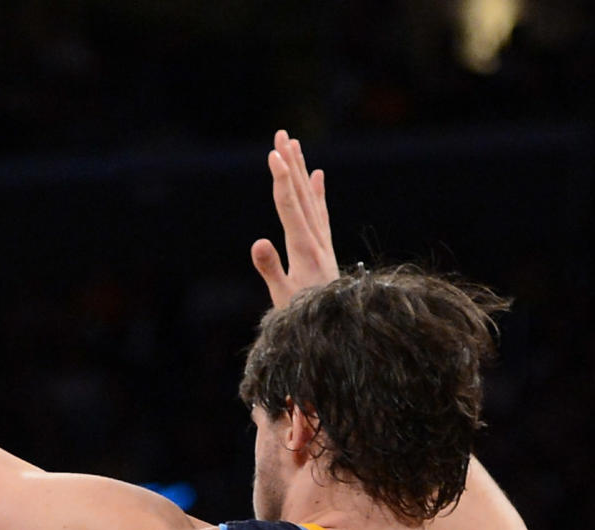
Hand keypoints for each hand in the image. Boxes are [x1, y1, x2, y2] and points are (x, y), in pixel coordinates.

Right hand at [251, 130, 339, 307]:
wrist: (337, 329)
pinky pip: (321, 214)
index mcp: (303, 250)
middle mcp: (316, 240)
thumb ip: (271, 269)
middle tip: (282, 135)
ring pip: (311, 199)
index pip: (289, 206)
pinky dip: (318, 193)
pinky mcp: (324, 248)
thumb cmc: (304, 317)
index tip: (274, 155)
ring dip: (302, 170)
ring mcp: (322, 243)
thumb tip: (257, 241)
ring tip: (294, 145)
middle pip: (302, 194)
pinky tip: (318, 175)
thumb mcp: (283, 298)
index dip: (281, 179)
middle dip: (291, 164)